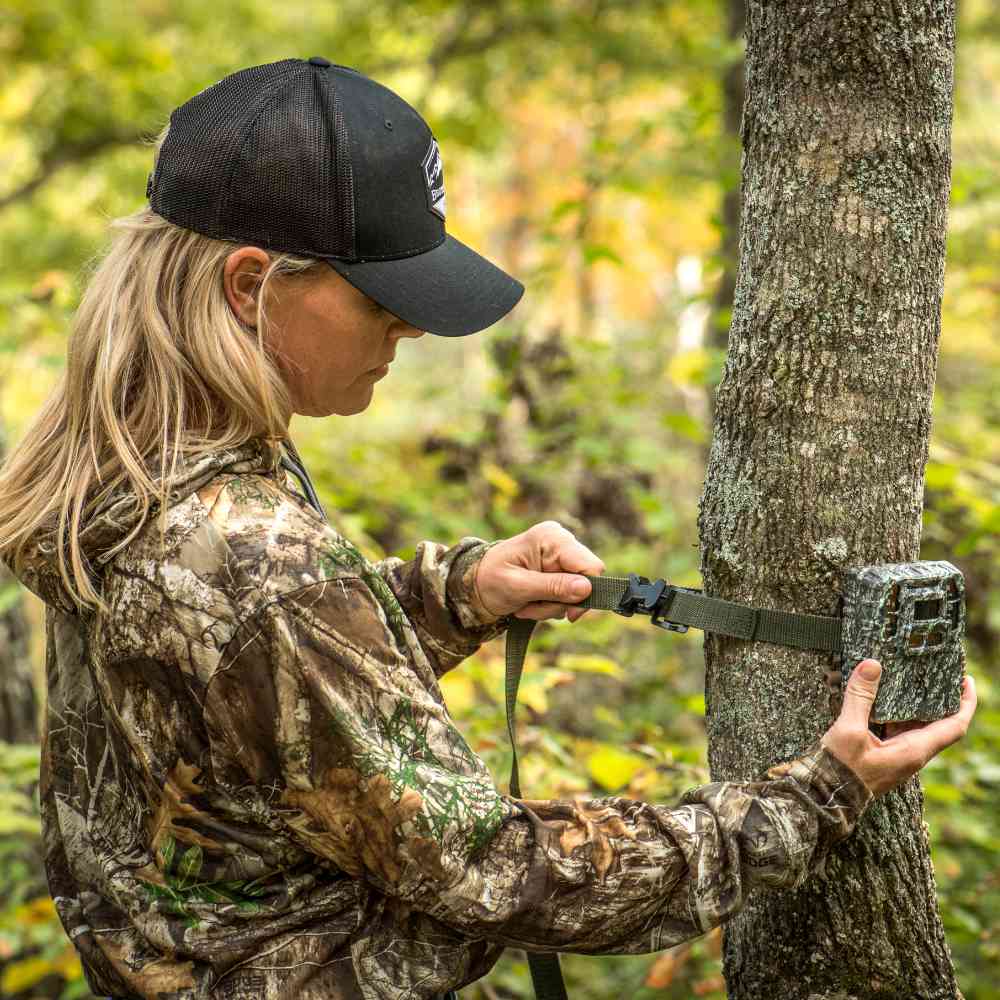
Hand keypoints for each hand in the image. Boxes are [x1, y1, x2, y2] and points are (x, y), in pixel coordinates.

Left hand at [474, 521, 604, 622]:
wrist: (475, 583)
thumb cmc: (490, 579)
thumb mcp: (518, 586)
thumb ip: (552, 587)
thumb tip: (586, 588)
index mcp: (551, 538)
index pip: (590, 565)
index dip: (587, 592)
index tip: (570, 614)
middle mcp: (561, 543)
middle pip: (586, 582)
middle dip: (561, 602)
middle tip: (533, 608)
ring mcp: (561, 557)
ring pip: (577, 594)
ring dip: (552, 607)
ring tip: (526, 604)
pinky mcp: (559, 571)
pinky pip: (568, 596)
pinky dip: (550, 606)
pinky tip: (530, 602)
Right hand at [820, 659, 976, 796]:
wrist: (824, 797)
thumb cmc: (840, 770)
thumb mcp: (849, 730)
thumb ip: (860, 697)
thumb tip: (871, 665)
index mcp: (913, 751)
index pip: (954, 727)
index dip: (965, 703)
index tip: (966, 681)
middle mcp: (912, 754)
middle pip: (938, 724)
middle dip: (941, 699)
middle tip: (936, 673)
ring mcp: (898, 756)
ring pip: (917, 726)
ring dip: (918, 705)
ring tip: (911, 679)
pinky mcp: (884, 755)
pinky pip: (899, 730)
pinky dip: (898, 713)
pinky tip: (884, 698)